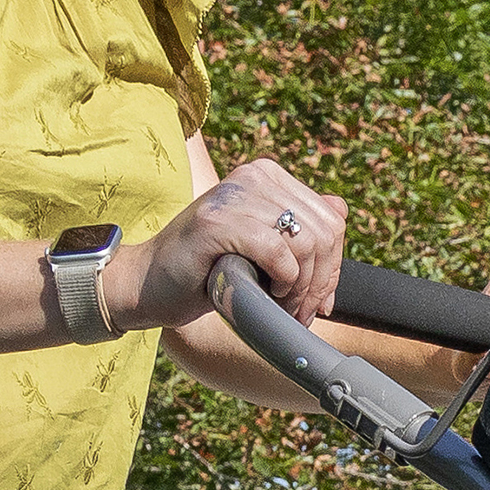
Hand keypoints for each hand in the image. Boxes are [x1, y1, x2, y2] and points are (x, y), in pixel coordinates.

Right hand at [128, 158, 347, 332]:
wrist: (148, 285)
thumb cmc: (207, 272)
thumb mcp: (262, 247)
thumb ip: (299, 228)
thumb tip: (341, 210)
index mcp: (268, 177)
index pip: (332, 220)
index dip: (333, 268)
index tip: (316, 301)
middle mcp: (253, 176)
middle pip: (325, 232)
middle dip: (319, 283)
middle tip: (298, 312)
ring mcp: (233, 195)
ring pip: (305, 243)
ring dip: (300, 288)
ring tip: (281, 308)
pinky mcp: (216, 221)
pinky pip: (276, 251)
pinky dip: (281, 282)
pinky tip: (265, 294)